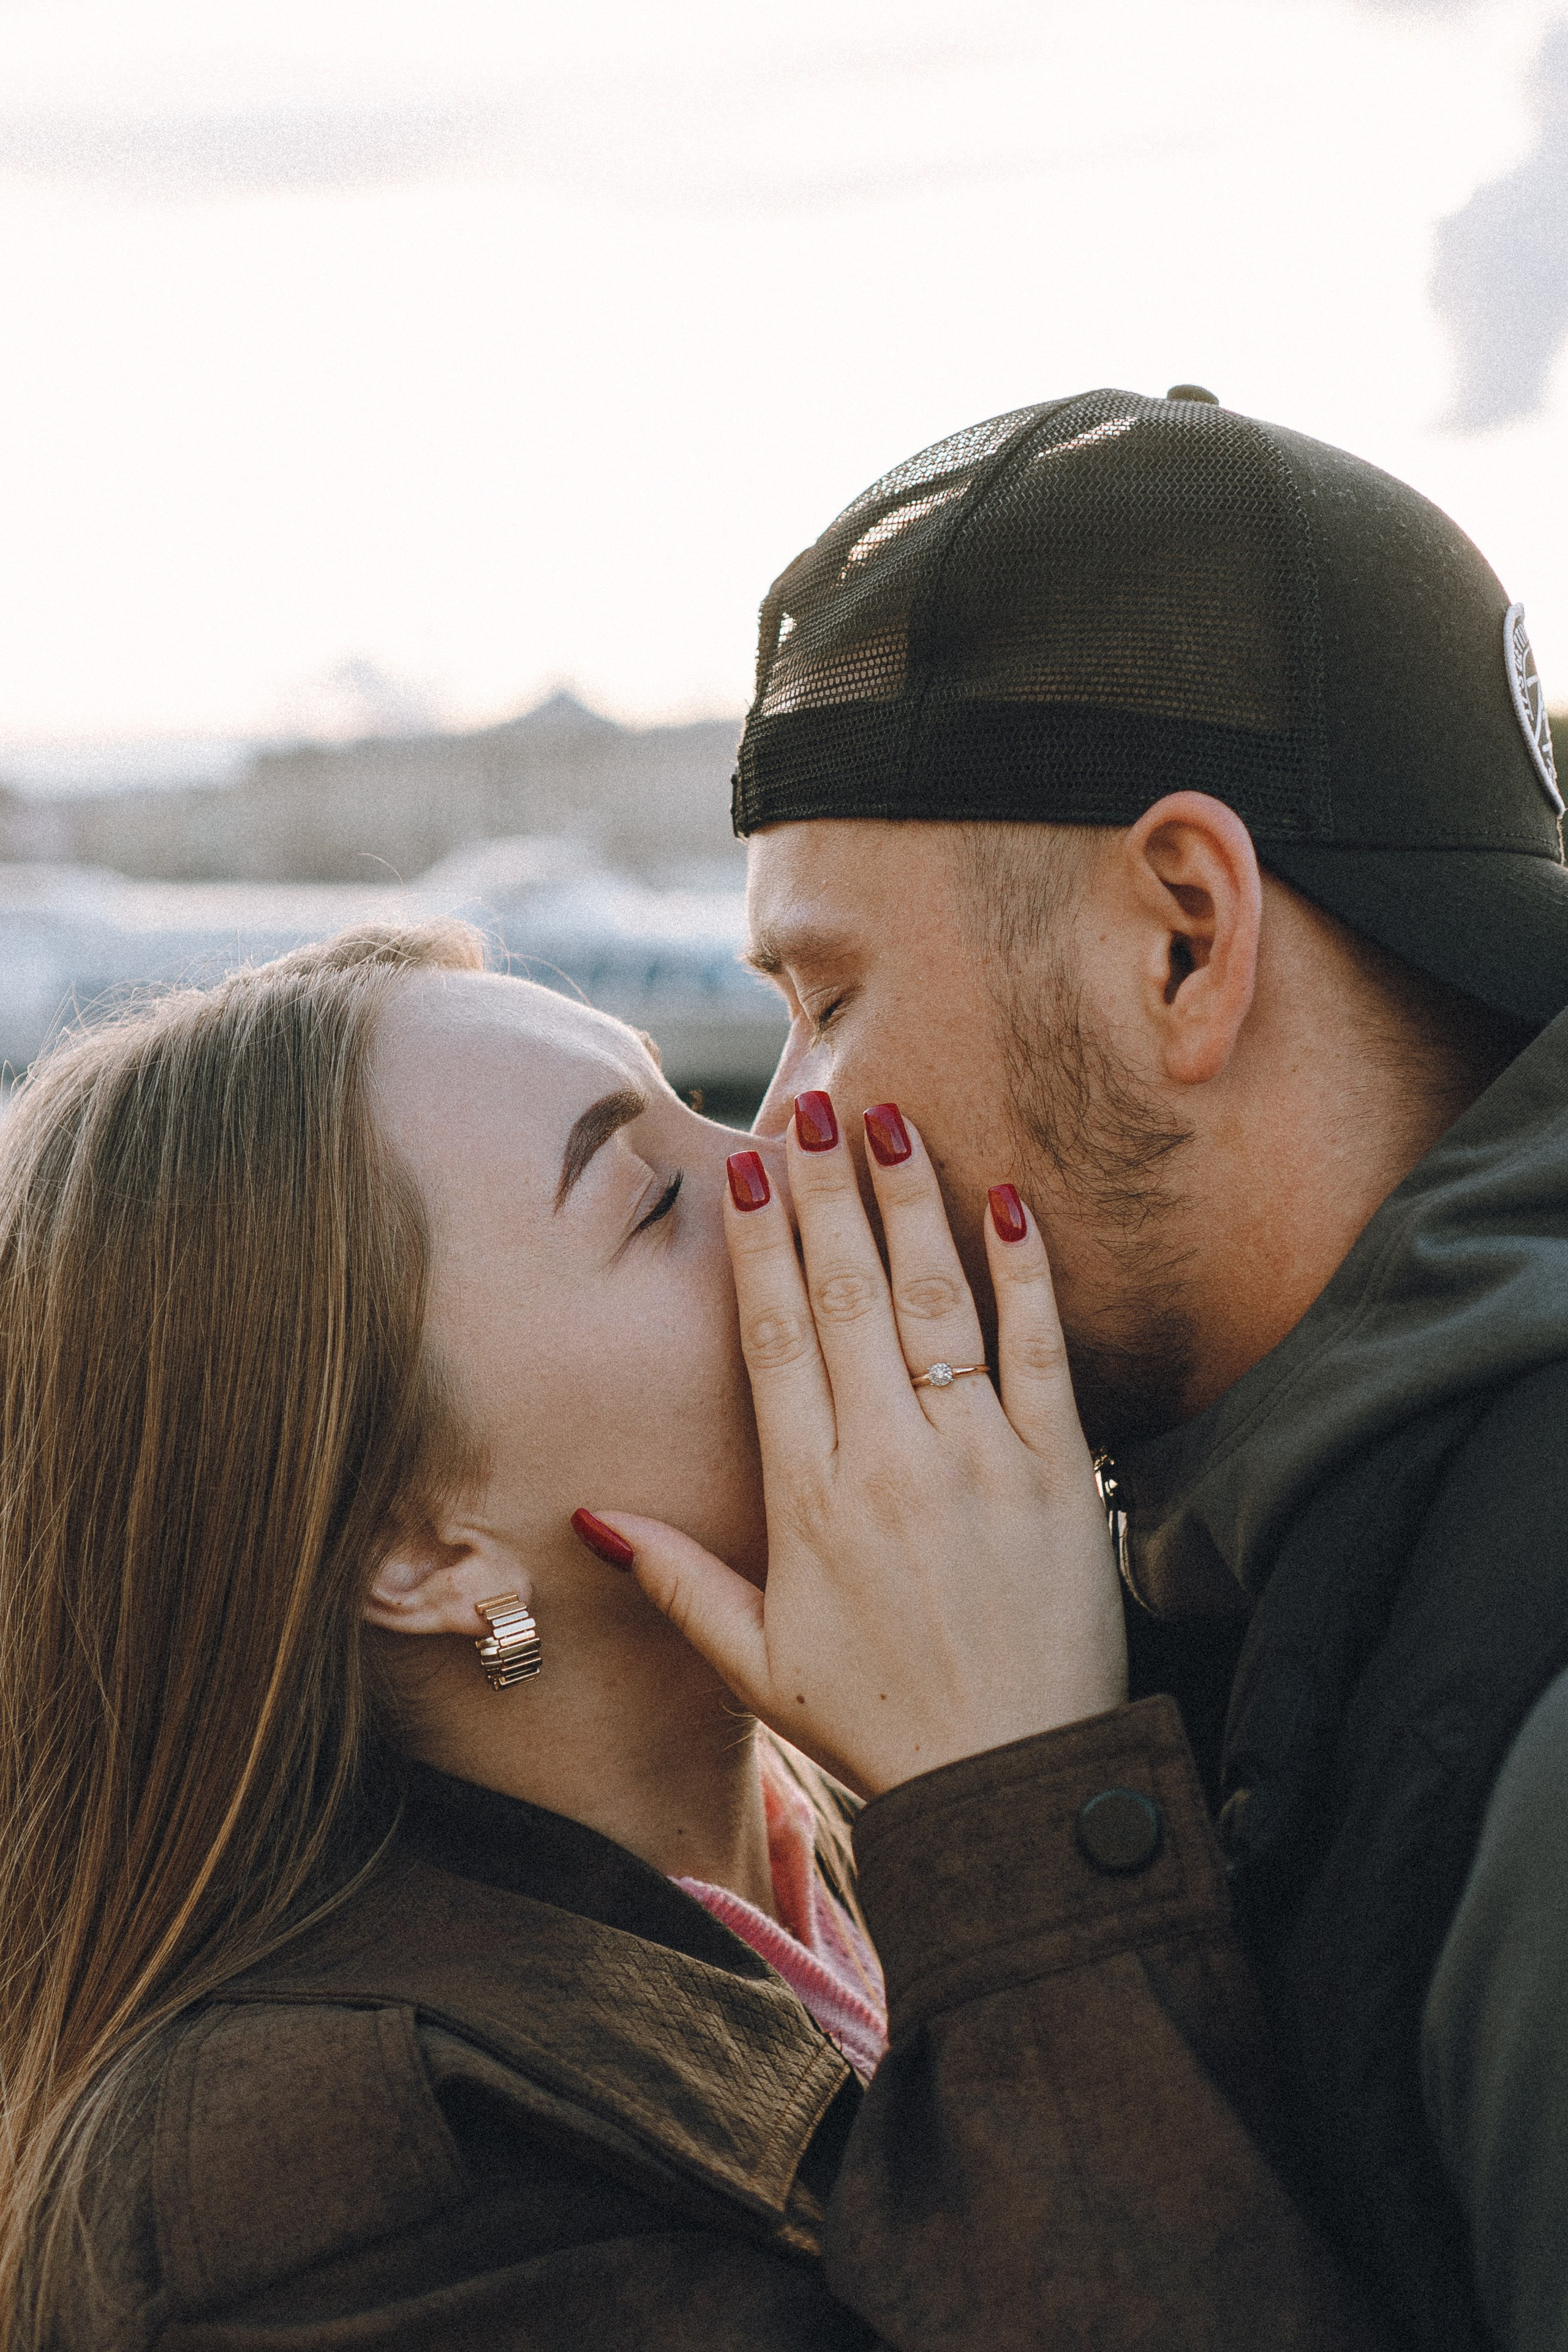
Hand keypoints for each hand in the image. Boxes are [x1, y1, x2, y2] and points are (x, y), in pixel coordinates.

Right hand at [577, 1097, 1126, 1797]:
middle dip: (824, 1194)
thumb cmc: (881, 1723)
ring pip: (936, 1303)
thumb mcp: (758, 1663)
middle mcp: (888, 1464)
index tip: (743, 1172)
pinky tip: (1008, 1199)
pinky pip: (1041, 1350)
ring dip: (912, 1203)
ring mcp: (979, 1459)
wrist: (1019, 1783)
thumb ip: (676, 1579)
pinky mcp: (1060, 1472)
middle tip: (810, 1109)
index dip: (757, 1249)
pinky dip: (1025, 1272)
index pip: (775, 1342)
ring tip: (892, 1121)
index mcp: (808, 1502)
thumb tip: (593, 1515)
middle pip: (849, 1298)